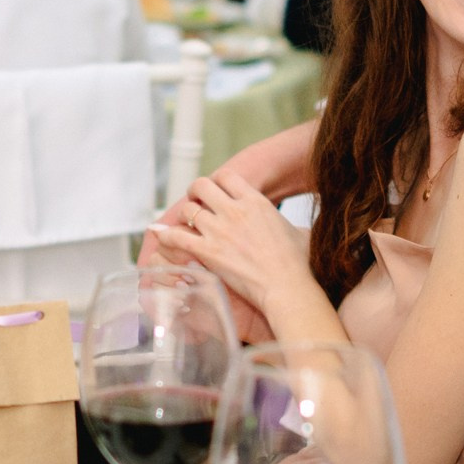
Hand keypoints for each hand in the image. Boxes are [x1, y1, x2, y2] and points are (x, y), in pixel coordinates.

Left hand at [143, 172, 314, 330]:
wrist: (287, 287)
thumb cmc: (298, 265)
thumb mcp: (300, 234)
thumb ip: (293, 227)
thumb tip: (302, 231)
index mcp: (256, 202)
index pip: (226, 176)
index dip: (217, 182)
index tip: (216, 192)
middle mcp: (235, 211)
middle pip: (201, 186)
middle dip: (195, 192)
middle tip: (195, 202)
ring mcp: (219, 230)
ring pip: (188, 209)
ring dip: (185, 215)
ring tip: (185, 224)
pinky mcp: (208, 251)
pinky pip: (177, 236)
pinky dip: (166, 235)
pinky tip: (161, 235)